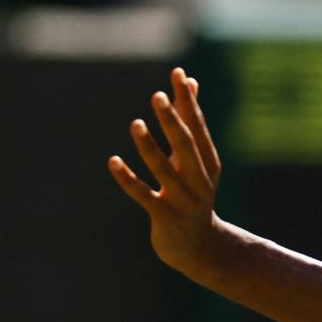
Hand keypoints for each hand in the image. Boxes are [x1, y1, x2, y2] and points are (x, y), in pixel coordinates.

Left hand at [108, 67, 224, 272]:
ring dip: (149, 147)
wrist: (199, 247)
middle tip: (157, 96)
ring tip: (135, 123)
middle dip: (172, 120)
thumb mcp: (195, 160)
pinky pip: (144, 196)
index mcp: (208, 163)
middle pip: (185, 146)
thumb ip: (190, 121)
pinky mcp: (165, 218)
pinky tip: (113, 162)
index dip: (188, 101)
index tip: (178, 74)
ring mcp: (183, 201)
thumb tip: (190, 80)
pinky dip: (128, 179)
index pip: (198, 127)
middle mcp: (199, 181)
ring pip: (164, 170)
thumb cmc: (192, 194)